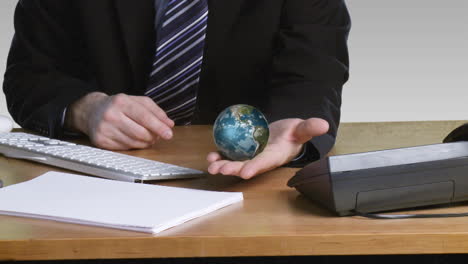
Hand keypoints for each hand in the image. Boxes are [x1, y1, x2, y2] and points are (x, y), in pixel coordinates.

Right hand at [66, 92, 173, 149]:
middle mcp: (110, 115)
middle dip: (153, 136)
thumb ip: (155, 111)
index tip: (169, 134)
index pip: (144, 116)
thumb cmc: (119, 106)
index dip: (158, 126)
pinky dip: (134, 146)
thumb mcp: (137, 102)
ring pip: (134, 143)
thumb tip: (169, 124)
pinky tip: (133, 139)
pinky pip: (125, 148)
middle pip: (140, 132)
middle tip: (157, 135)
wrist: (91, 111)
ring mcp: (104, 129)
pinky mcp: (101, 141)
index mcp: (121, 101)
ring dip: (145, 142)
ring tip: (146, 137)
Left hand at [207, 118, 328, 178]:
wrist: (284, 134)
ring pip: (235, 162)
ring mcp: (250, 156)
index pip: (265, 163)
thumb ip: (310, 127)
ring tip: (212, 165)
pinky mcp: (242, 151)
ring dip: (222, 165)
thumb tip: (324, 124)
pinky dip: (220, 155)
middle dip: (233, 168)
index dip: (255, 167)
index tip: (246, 172)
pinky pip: (229, 154)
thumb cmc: (293, 133)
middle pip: (246, 166)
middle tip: (221, 169)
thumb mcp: (302, 128)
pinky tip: (210, 155)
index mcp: (275, 156)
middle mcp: (261, 160)